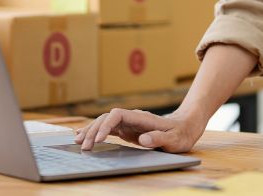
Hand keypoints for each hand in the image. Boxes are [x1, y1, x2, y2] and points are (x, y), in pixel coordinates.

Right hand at [73, 108, 203, 152]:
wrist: (185, 127)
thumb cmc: (181, 133)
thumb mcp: (174, 139)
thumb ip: (159, 137)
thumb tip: (142, 138)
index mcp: (141, 118)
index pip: (117, 115)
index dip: (106, 125)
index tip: (99, 140)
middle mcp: (132, 118)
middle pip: (107, 118)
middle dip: (93, 131)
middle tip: (84, 147)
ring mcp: (128, 123)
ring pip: (104, 123)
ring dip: (91, 131)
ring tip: (77, 142)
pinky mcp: (127, 130)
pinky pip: (108, 129)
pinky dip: (95, 133)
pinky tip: (84, 137)